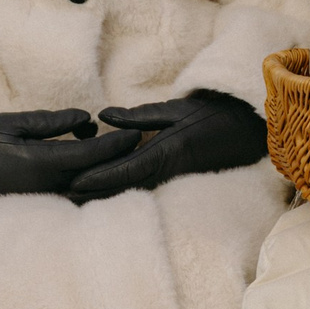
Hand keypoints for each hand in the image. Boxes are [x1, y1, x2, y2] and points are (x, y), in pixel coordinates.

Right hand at [0, 108, 142, 208]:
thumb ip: (50, 123)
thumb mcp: (11, 124)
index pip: (91, 154)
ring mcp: (40, 198)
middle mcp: (46, 186)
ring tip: (126, 164)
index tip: (135, 134)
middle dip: (119, 165)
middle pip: (96, 178)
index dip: (115, 144)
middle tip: (140, 149)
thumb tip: (85, 120)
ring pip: (85, 191)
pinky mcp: (34, 203)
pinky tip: (96, 178)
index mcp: (42, 163)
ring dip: (106, 178)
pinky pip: (69, 196)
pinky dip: (87, 187)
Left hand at [67, 91, 267, 199]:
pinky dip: (119, 189)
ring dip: (102, 194)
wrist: (247, 131)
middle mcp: (167, 170)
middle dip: (93, 192)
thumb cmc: (213, 115)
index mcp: (167, 152)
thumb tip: (104, 116)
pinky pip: (142, 185)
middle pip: (123, 185)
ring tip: (73, 198)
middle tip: (62, 196)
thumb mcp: (177, 109)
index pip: (126, 168)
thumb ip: (140, 116)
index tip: (74, 182)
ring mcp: (171, 177)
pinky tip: (101, 192)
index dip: (99, 177)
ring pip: (130, 189)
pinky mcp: (172, 177)